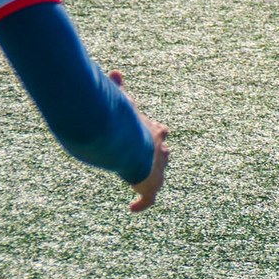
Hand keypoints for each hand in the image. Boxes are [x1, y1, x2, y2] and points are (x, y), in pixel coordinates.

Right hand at [109, 70, 168, 212]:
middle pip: (164, 154)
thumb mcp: (122, 103)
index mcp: (154, 132)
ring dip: (152, 178)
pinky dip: (142, 203)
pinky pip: (148, 199)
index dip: (155, 134)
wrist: (133, 146)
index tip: (154, 133)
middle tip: (151, 159)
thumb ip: (117, 88)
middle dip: (159, 155)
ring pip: (159, 175)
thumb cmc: (127, 123)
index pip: (159, 132)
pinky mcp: (150, 186)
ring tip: (143, 182)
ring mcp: (157, 169)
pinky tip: (133, 208)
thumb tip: (114, 71)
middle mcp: (160, 150)